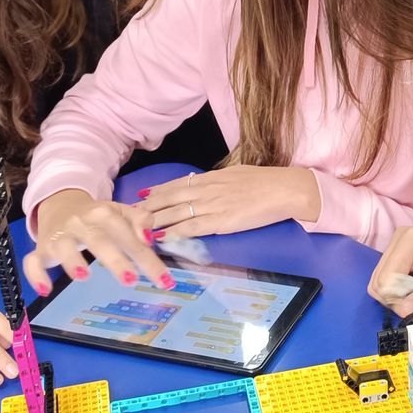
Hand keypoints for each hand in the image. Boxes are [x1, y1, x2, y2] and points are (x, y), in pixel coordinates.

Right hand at [22, 188, 169, 292]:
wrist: (61, 204)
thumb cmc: (98, 216)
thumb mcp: (121, 212)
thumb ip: (140, 222)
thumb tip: (149, 238)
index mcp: (104, 213)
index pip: (129, 236)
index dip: (147, 258)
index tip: (165, 281)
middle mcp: (81, 222)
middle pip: (99, 241)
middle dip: (114, 259)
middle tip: (131, 279)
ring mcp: (60, 236)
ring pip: (64, 247)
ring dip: (73, 261)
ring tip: (85, 277)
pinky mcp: (42, 248)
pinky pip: (33, 261)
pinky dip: (35, 274)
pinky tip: (44, 290)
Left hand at [134, 166, 318, 238]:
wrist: (283, 189)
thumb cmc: (265, 181)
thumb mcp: (236, 174)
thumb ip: (217, 180)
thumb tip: (204, 183)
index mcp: (211, 178)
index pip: (176, 184)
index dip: (157, 191)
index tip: (142, 196)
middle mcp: (206, 190)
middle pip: (169, 199)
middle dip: (148, 207)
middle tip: (129, 215)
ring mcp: (212, 206)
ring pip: (175, 213)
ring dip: (154, 221)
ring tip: (137, 228)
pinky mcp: (220, 222)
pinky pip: (191, 228)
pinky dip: (174, 233)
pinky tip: (161, 238)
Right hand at [368, 226, 412, 314]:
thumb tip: (404, 312)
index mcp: (411, 240)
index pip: (386, 280)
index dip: (400, 301)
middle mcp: (399, 241)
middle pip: (379, 283)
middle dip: (398, 302)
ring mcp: (397, 250)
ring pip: (380, 286)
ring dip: (399, 300)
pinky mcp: (399, 261)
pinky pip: (387, 286)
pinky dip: (400, 297)